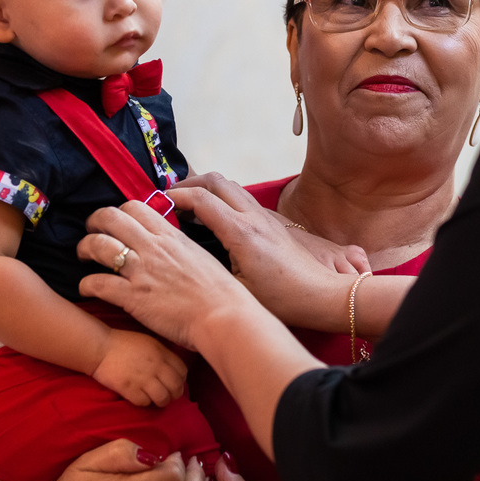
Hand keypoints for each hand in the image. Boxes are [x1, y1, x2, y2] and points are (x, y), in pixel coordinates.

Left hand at [78, 200, 257, 351]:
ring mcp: (141, 271)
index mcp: (170, 236)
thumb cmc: (220, 292)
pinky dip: (86, 284)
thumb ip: (179, 247)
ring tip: (82, 256)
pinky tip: (85, 288)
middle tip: (92, 232)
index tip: (116, 223)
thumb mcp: (200, 256)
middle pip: (110, 217)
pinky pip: (97, 283)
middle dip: (94, 222)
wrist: (223, 317)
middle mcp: (152, 247)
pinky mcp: (133, 297)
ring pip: (98, 245)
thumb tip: (170, 246)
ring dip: (84, 248)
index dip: (119, 212)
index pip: (134, 207)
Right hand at [92, 329, 187, 406]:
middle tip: (168, 396)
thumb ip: (163, 354)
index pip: (183, 371)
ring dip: (161, 402)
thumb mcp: (149, 342)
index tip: (174, 383)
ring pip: (163, 398)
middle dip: (174, 394)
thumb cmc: (124, 343)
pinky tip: (139, 397)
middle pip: (176, 387)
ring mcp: (143, 378)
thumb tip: (173, 369)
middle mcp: (156, 366)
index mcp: (162, 353)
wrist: (100, 347)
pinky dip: (144, 402)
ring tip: (155, 400)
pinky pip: (145, 403)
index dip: (180, 380)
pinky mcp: (130, 389)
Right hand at [172, 174, 358, 329]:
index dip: (175, 197)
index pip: (201, 199)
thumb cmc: (283, 299)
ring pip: (230, 185)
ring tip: (187, 204)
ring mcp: (265, 216)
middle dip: (188, 184)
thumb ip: (209, 267)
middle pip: (215, 180)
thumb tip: (184, 256)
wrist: (321, 295)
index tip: (158, 203)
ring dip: (206, 187)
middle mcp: (254, 217)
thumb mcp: (238, 289)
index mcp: (241, 233)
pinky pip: (241, 197)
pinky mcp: (272, 222)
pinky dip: (220, 197)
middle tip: (169, 198)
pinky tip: (213, 217)